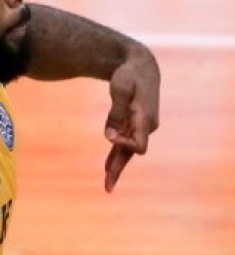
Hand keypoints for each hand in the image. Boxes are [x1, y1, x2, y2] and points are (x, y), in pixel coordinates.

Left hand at [104, 59, 160, 191]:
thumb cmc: (130, 75)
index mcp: (145, 119)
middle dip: (119, 169)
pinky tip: (108, 169)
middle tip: (108, 187)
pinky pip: (124, 144)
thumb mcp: (120, 88)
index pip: (137, 144)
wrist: (142, 67)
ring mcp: (141, 128)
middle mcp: (146, 127)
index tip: (111, 137)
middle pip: (132, 153)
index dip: (124, 145)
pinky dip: (116, 156)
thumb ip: (116, 113)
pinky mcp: (134, 126)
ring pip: (127, 151)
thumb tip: (109, 137)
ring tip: (107, 185)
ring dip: (117, 167)